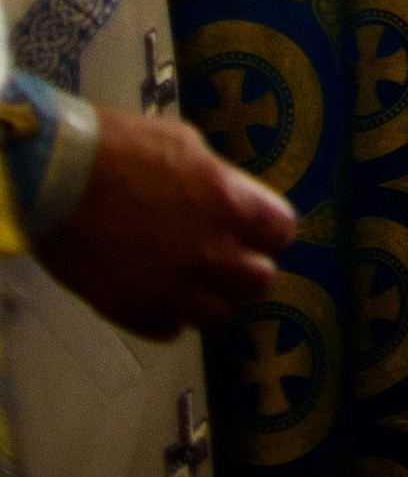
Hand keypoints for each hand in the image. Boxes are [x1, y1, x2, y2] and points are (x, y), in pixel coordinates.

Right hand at [42, 107, 294, 338]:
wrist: (58, 177)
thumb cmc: (120, 147)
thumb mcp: (186, 147)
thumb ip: (217, 182)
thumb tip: (226, 199)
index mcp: (230, 205)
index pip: (280, 233)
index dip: (269, 231)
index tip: (258, 230)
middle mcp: (210, 254)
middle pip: (258, 281)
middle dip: (246, 269)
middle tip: (226, 258)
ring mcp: (173, 288)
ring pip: (218, 316)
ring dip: (209, 298)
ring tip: (191, 281)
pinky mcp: (135, 312)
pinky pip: (170, 329)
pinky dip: (168, 315)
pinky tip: (155, 292)